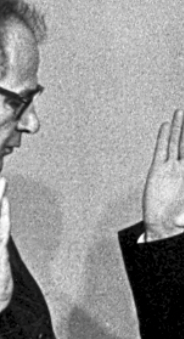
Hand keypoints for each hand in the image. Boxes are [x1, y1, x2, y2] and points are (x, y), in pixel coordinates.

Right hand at [143, 109, 183, 240]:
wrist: (162, 225)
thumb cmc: (179, 220)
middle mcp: (183, 169)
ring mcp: (170, 168)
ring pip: (175, 143)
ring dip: (178, 128)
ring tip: (180, 112)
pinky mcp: (157, 170)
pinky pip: (161, 150)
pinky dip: (163, 137)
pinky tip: (166, 126)